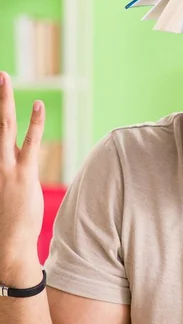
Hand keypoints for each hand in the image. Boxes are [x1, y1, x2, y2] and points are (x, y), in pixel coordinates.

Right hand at [0, 71, 44, 272]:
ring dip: (4, 100)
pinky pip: (30, 142)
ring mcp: (3, 166)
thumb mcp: (2, 189)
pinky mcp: (22, 174)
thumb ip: (4, 168)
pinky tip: (38, 105)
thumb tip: (9, 153)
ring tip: (4, 78)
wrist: (6, 244)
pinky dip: (35, 123)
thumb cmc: (2, 221)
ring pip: (2, 125)